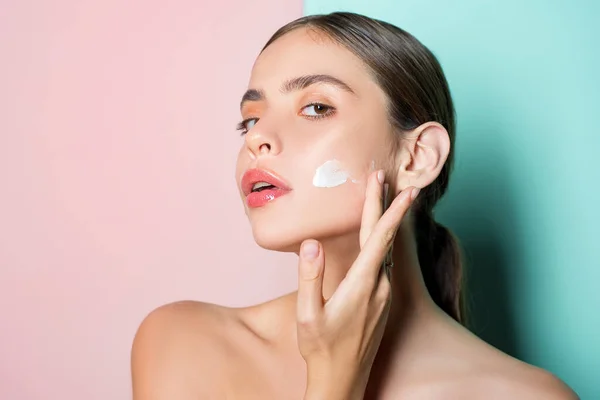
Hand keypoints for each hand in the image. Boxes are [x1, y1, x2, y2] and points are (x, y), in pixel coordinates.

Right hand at [296, 170, 418, 399]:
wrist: (343, 381)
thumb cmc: (321, 349)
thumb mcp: (308, 314)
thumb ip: (310, 277)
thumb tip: (312, 243)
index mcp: (362, 285)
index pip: (379, 238)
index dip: (389, 210)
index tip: (398, 187)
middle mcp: (379, 287)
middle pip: (383, 238)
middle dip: (384, 205)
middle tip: (384, 178)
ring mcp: (383, 295)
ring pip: (385, 251)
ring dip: (383, 223)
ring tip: (380, 200)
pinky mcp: (381, 302)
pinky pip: (383, 264)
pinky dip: (381, 243)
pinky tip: (376, 239)